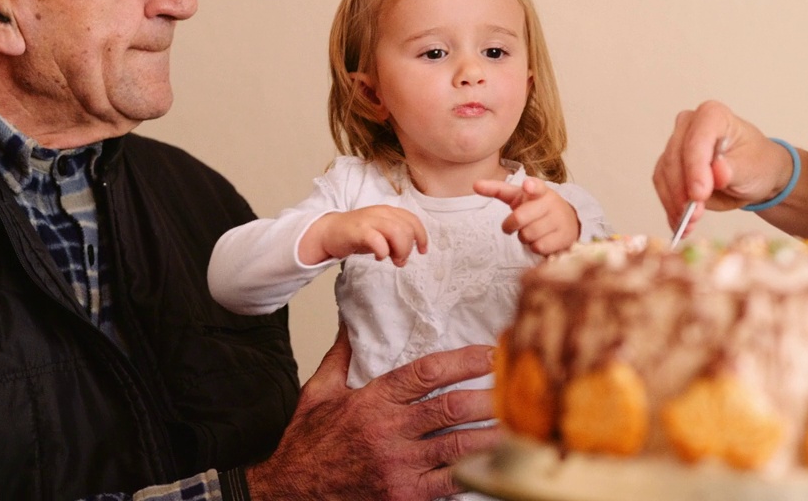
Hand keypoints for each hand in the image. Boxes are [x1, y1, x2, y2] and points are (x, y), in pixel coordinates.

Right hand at [245, 326, 499, 499]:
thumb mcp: (319, 393)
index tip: (489, 353)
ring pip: (457, 445)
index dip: (464, 360)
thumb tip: (352, 323)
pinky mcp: (403, 496)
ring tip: (518, 422)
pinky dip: (474, 472)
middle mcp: (388, 431)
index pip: (426, 373)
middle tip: (515, 385)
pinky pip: (448, 483)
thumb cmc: (306, 445)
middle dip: (488, 396)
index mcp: (372, 401)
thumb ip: (341, 357)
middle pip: (450, 408)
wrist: (289, 491)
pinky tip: (495, 463)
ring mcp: (398, 466)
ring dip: (491, 434)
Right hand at [299, 206, 427, 265]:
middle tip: (400, 260)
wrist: (329, 232)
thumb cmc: (357, 234)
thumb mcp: (381, 233)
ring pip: (397, 232)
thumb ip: (396, 239)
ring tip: (392, 260)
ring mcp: (369, 220)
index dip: (422, 236)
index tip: (422, 251)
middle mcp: (381, 213)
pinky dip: (383, 252)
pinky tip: (379, 257)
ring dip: (399, 250)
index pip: (413, 220)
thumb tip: (406, 256)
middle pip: (407, 229)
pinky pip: (378, 241)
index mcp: (388, 211)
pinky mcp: (358, 231)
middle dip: (408, 248)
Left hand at [473, 177, 580, 255]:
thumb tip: (474, 184)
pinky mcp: (564, 237)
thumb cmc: (535, 207)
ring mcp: (560, 220)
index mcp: (540, 190)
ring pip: (528, 235)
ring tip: (532, 231)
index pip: (536, 186)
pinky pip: (538, 247)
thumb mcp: (517, 196)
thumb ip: (497, 189)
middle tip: (514, 225)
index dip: (531, 186)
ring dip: (524, 237)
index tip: (527, 185)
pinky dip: (534, 247)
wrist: (567, 222)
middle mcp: (551, 203)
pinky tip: (541, 240)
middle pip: (520, 218)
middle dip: (511, 225)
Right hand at [650, 100, 793, 234]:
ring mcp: (676, 145)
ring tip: (689, 224)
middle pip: (675, 157)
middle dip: (682, 190)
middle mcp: (689, 125)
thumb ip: (733, 170)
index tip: (699, 195)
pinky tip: (680, 224)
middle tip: (694, 215)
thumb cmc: (757, 164)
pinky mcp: (669, 165)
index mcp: (712, 115)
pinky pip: (662, 186)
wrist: (753, 176)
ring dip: (674, 202)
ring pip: (664, 173)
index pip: (696, 140)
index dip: (695, 168)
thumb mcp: (753, 168)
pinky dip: (670, 206)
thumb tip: (718, 171)